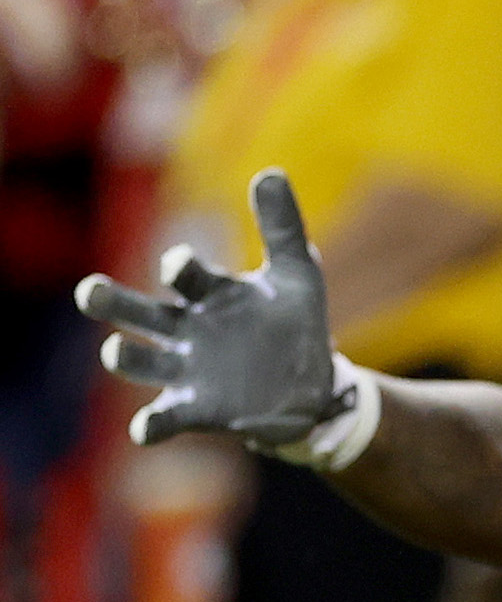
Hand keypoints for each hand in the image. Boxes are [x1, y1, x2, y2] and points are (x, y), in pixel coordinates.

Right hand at [77, 168, 345, 447]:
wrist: (311, 385)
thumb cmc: (294, 322)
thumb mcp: (297, 274)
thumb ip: (282, 228)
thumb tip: (269, 172)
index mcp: (212, 294)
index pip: (187, 277)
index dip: (180, 268)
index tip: (179, 266)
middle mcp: (188, 330)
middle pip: (141, 314)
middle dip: (114, 304)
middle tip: (90, 291)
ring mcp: (188, 370)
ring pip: (142, 362)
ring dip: (125, 357)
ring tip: (115, 350)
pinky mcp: (197, 409)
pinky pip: (164, 417)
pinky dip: (151, 425)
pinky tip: (144, 429)